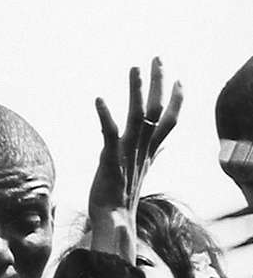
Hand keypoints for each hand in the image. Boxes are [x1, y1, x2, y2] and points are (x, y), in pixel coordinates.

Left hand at [87, 58, 182, 254]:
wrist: (112, 219)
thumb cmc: (122, 195)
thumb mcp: (141, 169)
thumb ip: (153, 153)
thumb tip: (164, 145)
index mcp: (148, 150)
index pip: (169, 121)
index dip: (176, 101)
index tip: (179, 80)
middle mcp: (142, 149)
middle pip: (157, 110)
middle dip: (159, 83)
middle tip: (158, 58)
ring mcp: (127, 153)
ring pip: (138, 116)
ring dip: (137, 90)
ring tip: (135, 67)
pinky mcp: (110, 159)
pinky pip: (109, 133)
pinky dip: (105, 115)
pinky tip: (99, 98)